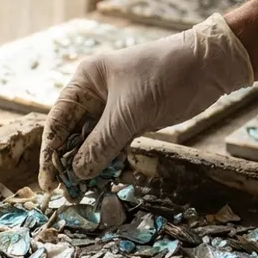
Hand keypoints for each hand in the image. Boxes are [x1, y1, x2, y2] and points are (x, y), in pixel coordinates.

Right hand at [39, 13, 253, 190]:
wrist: (209, 66)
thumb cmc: (165, 76)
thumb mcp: (130, 112)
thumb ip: (102, 144)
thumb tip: (78, 172)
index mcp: (85, 81)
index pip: (58, 120)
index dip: (51, 152)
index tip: (48, 180)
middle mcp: (94, 94)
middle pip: (72, 133)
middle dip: (68, 162)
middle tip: (67, 191)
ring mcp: (113, 108)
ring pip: (92, 142)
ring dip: (88, 165)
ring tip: (82, 191)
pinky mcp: (131, 120)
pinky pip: (112, 145)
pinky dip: (108, 161)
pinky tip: (103, 179)